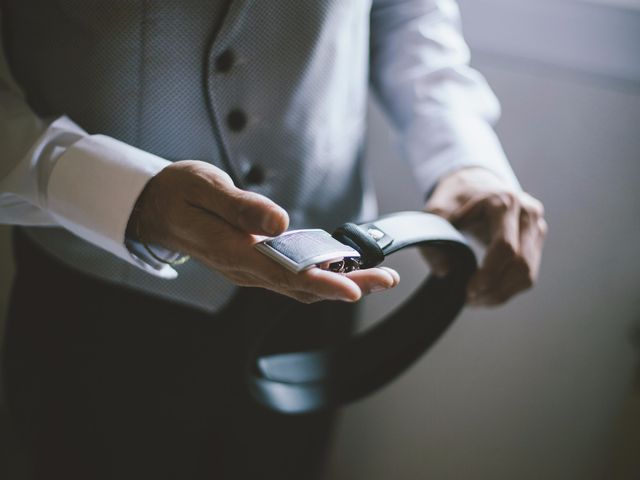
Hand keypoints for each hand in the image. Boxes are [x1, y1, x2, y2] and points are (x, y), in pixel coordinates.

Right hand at [127, 160, 398, 302]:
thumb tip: (281, 222)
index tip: (354, 288)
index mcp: (232, 250)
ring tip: (375, 277)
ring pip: (299, 285)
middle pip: (301, 285)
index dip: (322, 282)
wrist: (154, 208)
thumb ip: (241, 207)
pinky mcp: (251, 263)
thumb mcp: (205, 187)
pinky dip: (320, 276)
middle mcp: (243, 268)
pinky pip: (289, 277)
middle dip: (347, 285)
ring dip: (339, 283)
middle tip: (386, 280)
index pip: (284, 273)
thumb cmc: (178, 192)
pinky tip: (341, 270)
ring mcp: (248, 269)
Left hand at [424, 167, 546, 305]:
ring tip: (476, 299)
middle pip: (520, 264)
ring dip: (502, 293)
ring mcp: (536, 226)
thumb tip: (443, 271)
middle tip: (468, 300)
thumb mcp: (435, 213)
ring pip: (528, 273)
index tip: (468, 290)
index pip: (505, 247)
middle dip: (494, 289)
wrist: (473, 182)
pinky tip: (487, 292)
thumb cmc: (454, 198)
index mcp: (504, 202)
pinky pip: (528, 273)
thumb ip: (433, 240)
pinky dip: (508, 288)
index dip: (488, 274)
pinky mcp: (536, 239)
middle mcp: (527, 213)